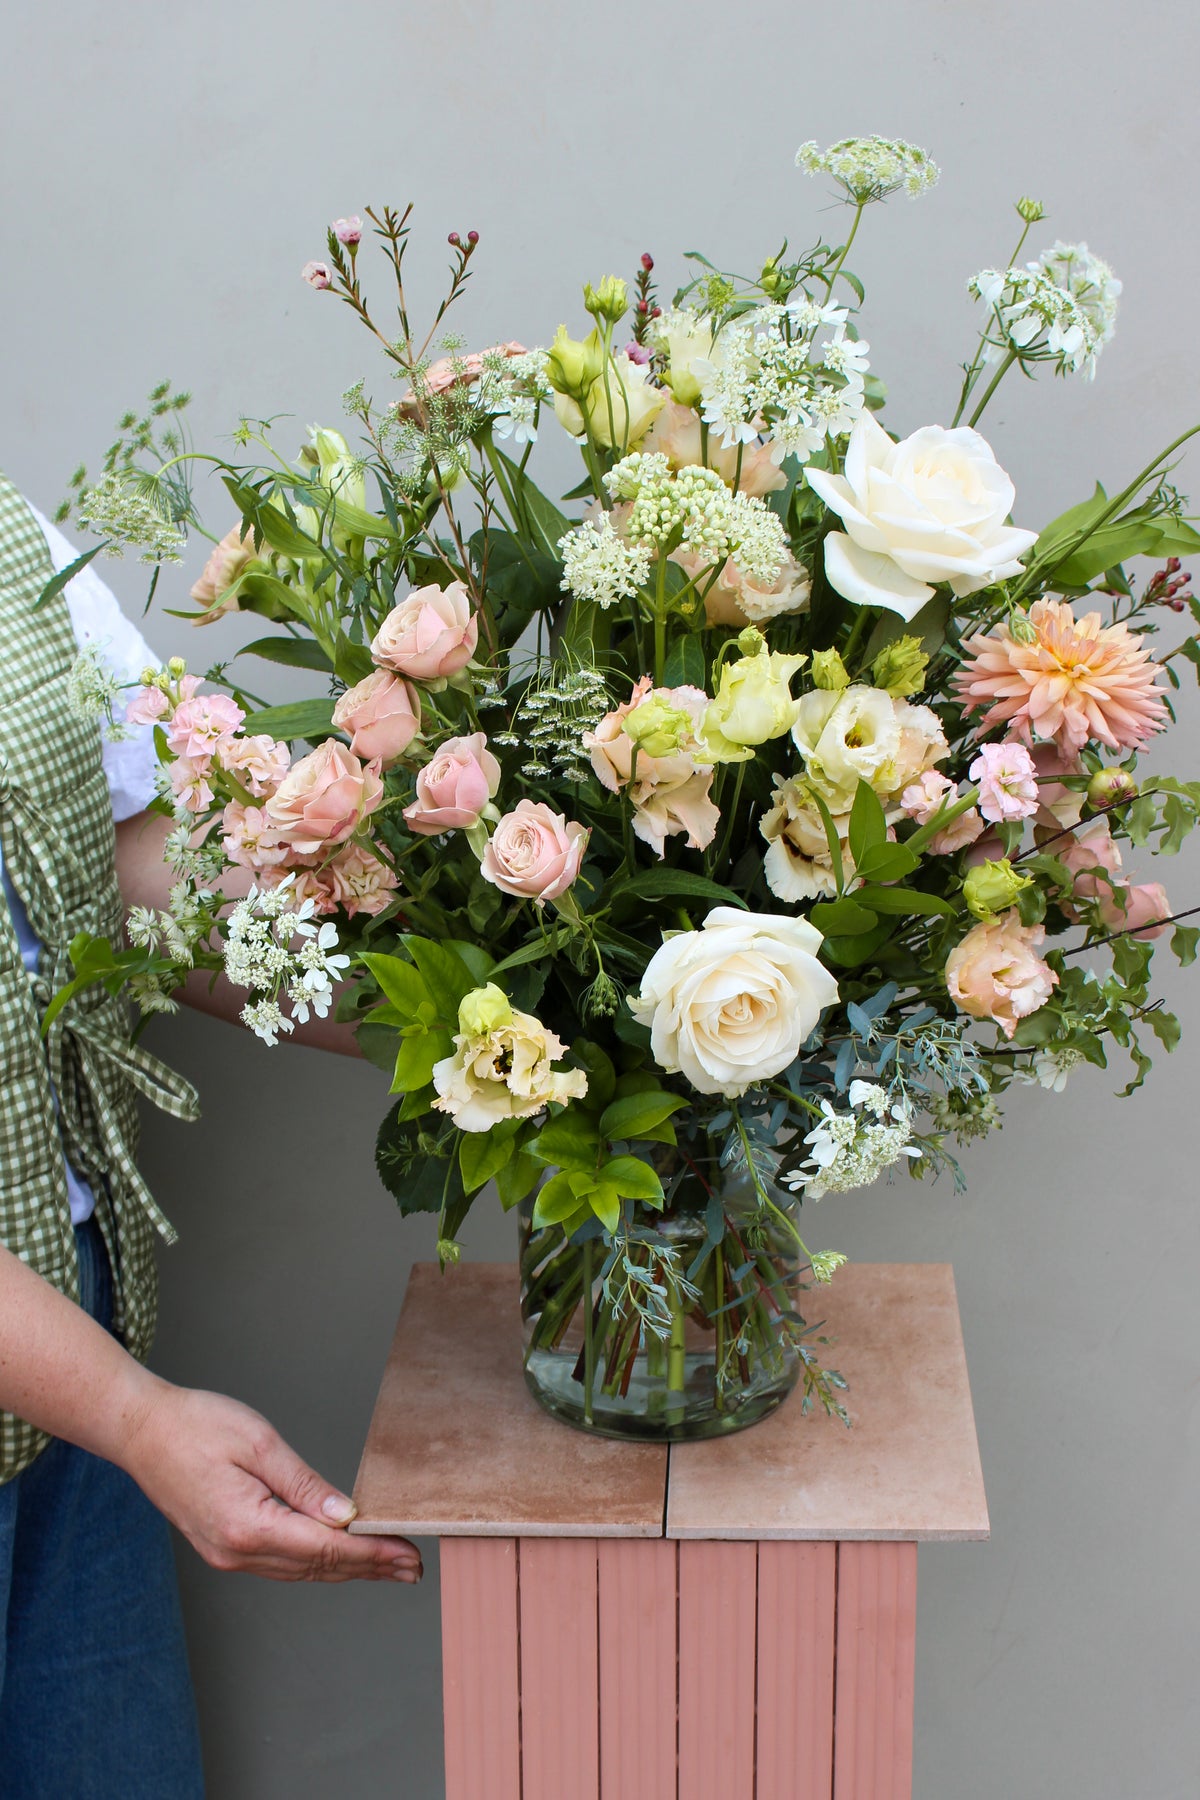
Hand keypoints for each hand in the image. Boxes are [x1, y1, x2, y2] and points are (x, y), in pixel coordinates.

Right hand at [121, 1382, 422, 1582]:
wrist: (141, 1431)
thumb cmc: (196, 1426)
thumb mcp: (261, 1444)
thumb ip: (306, 1486)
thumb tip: (347, 1517)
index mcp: (248, 1527)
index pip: (326, 1548)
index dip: (372, 1553)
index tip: (407, 1553)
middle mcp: (237, 1552)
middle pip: (317, 1567)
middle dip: (368, 1568)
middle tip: (412, 1567)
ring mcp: (228, 1555)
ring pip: (300, 1571)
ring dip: (346, 1570)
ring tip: (387, 1566)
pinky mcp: (224, 1547)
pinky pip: (281, 1563)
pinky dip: (317, 1562)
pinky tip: (339, 1558)